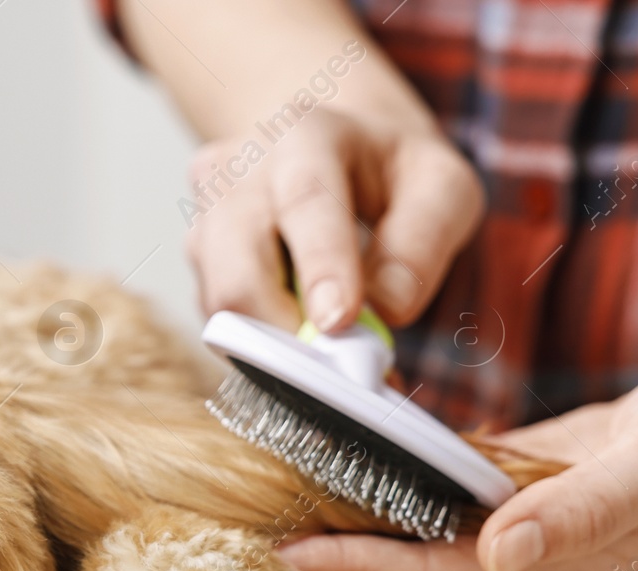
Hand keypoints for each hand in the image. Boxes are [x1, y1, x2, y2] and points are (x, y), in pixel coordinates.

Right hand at [186, 108, 483, 331]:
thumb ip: (425, 239)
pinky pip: (221, 318)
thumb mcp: (440, 185)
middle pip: (237, 271)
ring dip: (275, 342)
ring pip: (219, 306)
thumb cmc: (388, 171)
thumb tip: (386, 310)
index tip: (340, 323)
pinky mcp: (197, 259)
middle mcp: (238, 174)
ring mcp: (206, 218)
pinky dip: (262, 340)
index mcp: (306, 136)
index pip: (306, 203)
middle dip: (283, 332)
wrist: (330, 149)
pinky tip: (299, 322)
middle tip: (335, 366)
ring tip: (326, 340)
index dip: (322, 268)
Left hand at [276, 369, 637, 570]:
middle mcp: (517, 558)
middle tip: (257, 530)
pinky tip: (342, 458)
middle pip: (404, 563)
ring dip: (352, 515)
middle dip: (334, 553)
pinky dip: (390, 476)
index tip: (294, 554)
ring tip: (280, 496)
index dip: (360, 568)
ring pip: (413, 528)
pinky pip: (435, 489)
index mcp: (547, 566)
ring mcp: (511, 526)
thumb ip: (581, 511)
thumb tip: (497, 550)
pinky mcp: (510, 488)